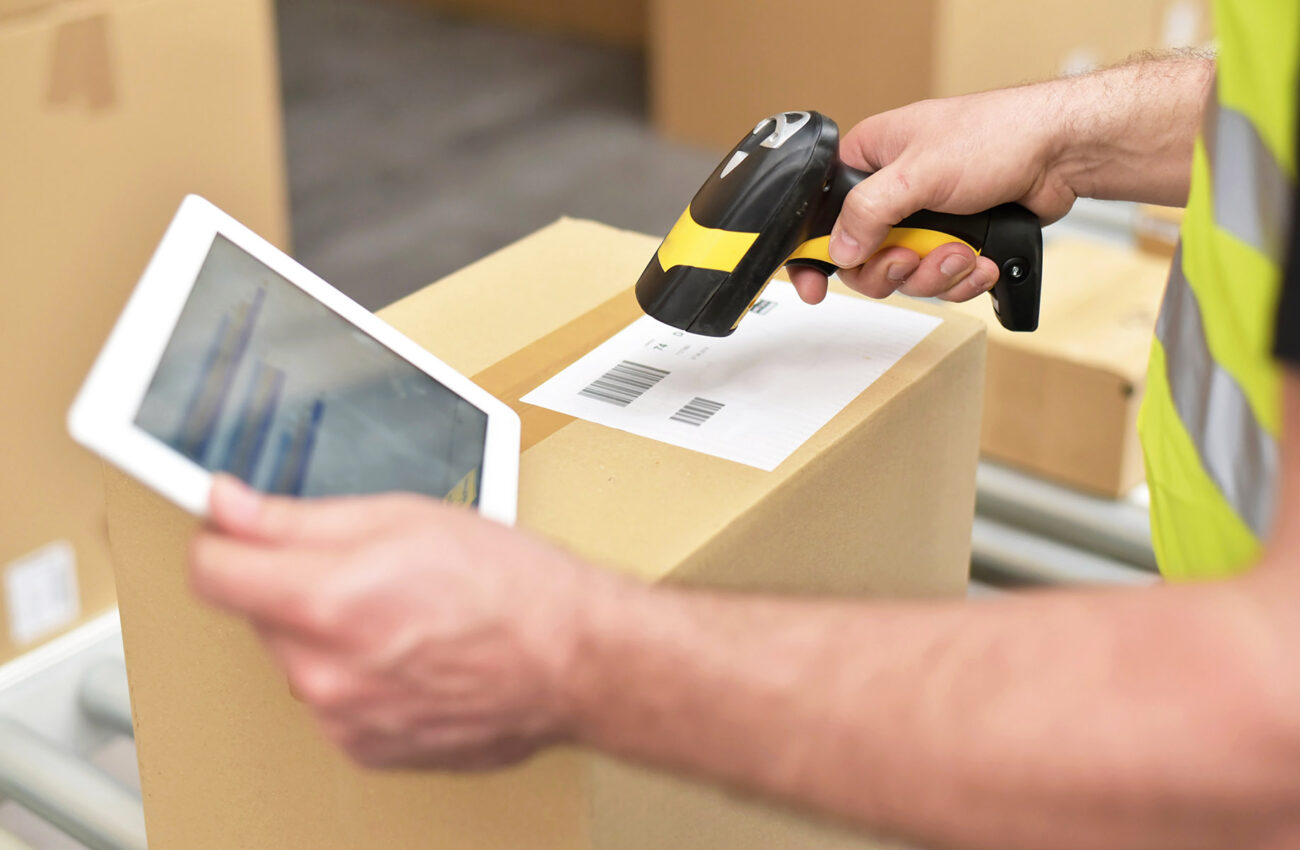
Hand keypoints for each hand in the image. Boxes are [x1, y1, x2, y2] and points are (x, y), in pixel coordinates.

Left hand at [188, 475, 611, 769]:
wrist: (572, 661)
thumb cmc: (512, 588)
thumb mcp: (404, 518)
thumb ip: (297, 517)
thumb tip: (229, 508)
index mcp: (327, 603)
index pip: (211, 572)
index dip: (224, 540)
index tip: (237, 531)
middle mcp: (324, 673)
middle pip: (255, 613)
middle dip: (291, 583)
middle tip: (363, 566)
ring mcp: (343, 719)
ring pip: (294, 657)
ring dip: (326, 632)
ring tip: (398, 611)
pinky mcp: (364, 749)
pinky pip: (330, 698)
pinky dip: (354, 673)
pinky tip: (407, 651)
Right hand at [787, 86, 1078, 305]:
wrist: (1061, 152)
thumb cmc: (997, 135)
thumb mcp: (917, 172)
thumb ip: (868, 211)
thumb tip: (839, 249)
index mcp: (869, 160)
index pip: (822, 214)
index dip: (813, 254)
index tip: (812, 287)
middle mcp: (892, 192)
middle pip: (863, 259)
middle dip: (893, 269)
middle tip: (912, 258)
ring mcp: (923, 220)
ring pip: (904, 276)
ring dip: (935, 274)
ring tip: (962, 254)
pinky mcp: (954, 241)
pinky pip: (940, 281)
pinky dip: (962, 278)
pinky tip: (981, 261)